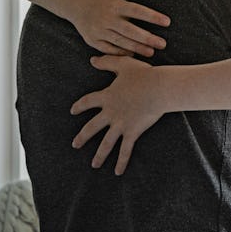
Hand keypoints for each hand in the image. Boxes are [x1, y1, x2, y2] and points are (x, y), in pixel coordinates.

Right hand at [68, 0, 169, 56]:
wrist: (71, 1)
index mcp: (113, 4)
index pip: (136, 10)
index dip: (152, 16)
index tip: (167, 22)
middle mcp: (106, 19)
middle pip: (130, 31)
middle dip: (147, 38)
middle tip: (163, 44)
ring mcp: (98, 31)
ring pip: (120, 42)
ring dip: (137, 48)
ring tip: (152, 52)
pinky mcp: (92, 40)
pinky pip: (108, 49)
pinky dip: (120, 52)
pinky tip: (133, 54)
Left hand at [70, 56, 164, 173]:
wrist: (158, 88)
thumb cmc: (143, 75)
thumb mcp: (122, 65)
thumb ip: (106, 62)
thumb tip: (92, 59)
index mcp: (107, 97)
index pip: (87, 102)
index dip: (79, 106)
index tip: (72, 111)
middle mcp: (110, 113)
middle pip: (92, 127)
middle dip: (82, 136)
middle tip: (75, 144)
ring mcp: (120, 124)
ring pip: (106, 143)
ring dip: (99, 155)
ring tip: (94, 165)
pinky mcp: (132, 132)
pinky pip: (125, 150)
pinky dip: (121, 162)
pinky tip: (117, 172)